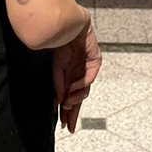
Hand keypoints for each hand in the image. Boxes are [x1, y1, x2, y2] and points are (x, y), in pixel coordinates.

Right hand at [52, 11, 101, 133]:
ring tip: (67, 104)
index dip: (66, 112)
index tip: (63, 125)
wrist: (68, 25)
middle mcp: (80, 74)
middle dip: (73, 112)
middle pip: (79, 98)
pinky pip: (88, 77)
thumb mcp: (56, 68)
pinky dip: (80, 85)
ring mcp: (88, 68)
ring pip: (85, 90)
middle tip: (68, 126)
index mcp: (70, 76)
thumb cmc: (61, 43)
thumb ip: (59, 85)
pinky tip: (72, 88)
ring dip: (76, 99)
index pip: (69, 98)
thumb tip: (59, 103)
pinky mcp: (95, 61)